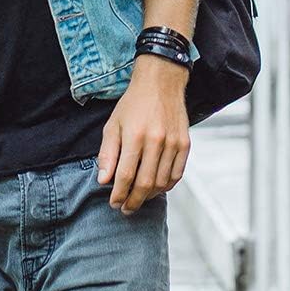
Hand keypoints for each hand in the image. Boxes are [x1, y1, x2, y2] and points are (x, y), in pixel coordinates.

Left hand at [95, 53, 190, 215]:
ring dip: (149, 196)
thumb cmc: (133, 104)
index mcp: (135, 135)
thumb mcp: (113, 124)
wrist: (160, 82)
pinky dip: (166, 186)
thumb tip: (104, 181)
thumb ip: (108, 154)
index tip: (114, 203)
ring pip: (162, 182)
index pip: (126, 175)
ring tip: (139, 199)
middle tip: (126, 208)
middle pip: (145, 183)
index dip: (119, 194)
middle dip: (133, 201)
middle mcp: (156, 140)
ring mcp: (173, 143)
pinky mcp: (185, 143)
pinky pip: (177, 174)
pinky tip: (156, 188)